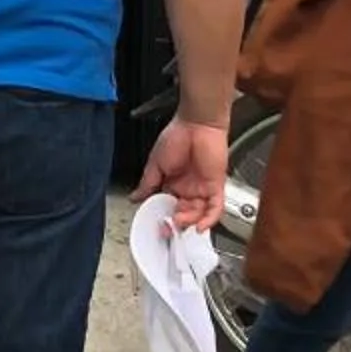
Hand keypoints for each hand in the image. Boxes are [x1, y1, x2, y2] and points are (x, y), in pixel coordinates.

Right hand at [133, 118, 230, 233]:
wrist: (197, 123)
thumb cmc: (177, 135)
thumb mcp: (155, 163)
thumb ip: (147, 183)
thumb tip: (134, 197)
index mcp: (173, 181)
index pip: (168, 205)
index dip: (163, 216)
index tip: (157, 224)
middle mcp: (188, 186)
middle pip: (184, 213)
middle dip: (175, 223)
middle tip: (168, 228)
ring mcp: (203, 187)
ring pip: (198, 214)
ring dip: (189, 222)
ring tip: (179, 222)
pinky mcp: (215, 185)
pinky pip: (215, 208)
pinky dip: (209, 220)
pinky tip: (200, 227)